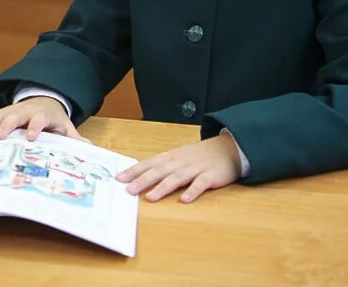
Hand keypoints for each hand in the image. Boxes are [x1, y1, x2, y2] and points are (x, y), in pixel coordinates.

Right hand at [0, 96, 87, 141]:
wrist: (43, 101)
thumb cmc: (53, 119)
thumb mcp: (65, 127)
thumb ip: (74, 138)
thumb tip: (89, 147)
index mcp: (42, 115)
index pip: (38, 119)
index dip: (35, 127)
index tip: (31, 137)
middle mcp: (25, 111)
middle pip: (15, 116)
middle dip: (7, 126)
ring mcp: (12, 111)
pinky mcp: (2, 112)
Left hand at [117, 134, 240, 202]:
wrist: (228, 148)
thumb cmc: (198, 156)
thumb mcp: (178, 157)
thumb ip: (161, 166)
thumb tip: (138, 176)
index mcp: (171, 157)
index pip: (149, 163)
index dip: (134, 170)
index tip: (119, 178)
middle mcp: (181, 161)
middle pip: (160, 170)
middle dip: (143, 180)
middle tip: (129, 190)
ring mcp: (196, 168)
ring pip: (177, 177)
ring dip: (163, 187)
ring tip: (151, 197)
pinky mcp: (211, 175)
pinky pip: (201, 183)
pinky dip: (193, 191)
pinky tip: (185, 199)